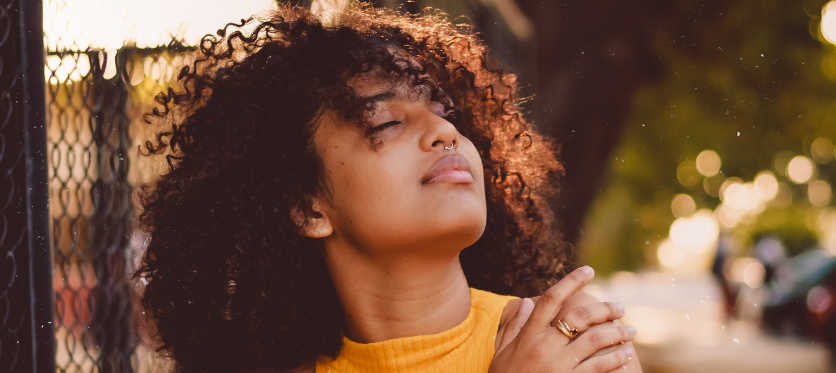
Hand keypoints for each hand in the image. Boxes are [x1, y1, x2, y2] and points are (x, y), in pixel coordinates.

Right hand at [489, 267, 634, 372]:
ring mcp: (558, 365)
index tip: (588, 271)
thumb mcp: (502, 351)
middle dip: (604, 309)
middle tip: (619, 308)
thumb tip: (526, 302)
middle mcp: (544, 346)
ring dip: (617, 333)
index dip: (571, 281)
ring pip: (595, 340)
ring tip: (630, 332)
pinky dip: (615, 358)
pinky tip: (625, 354)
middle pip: (580, 317)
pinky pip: (597, 367)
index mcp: (529, 334)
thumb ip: (513, 325)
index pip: (551, 299)